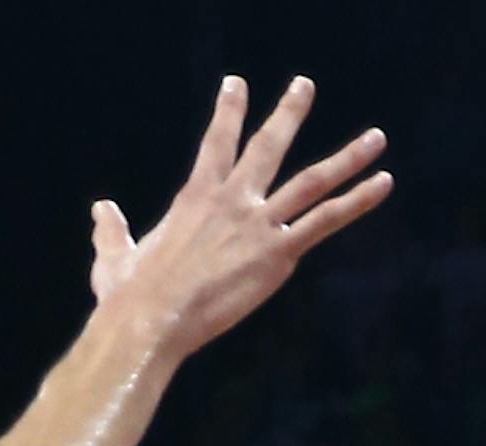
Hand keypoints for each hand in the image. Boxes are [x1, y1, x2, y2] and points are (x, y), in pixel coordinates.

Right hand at [90, 76, 389, 358]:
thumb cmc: (127, 297)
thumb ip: (111, 230)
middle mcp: (231, 200)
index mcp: (195, 196)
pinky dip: (356, 201)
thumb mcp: (112, 257)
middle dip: (288, 114)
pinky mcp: (276, 253)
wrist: (149, 320)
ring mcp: (257, 223)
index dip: (228, 111)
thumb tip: (102, 210)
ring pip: (311, 179)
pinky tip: (383, 182)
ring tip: (376, 137)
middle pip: (267, 146)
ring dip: (347, 156)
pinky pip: (326, 220)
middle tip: (305, 86)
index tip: (237, 84)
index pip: (216, 142)